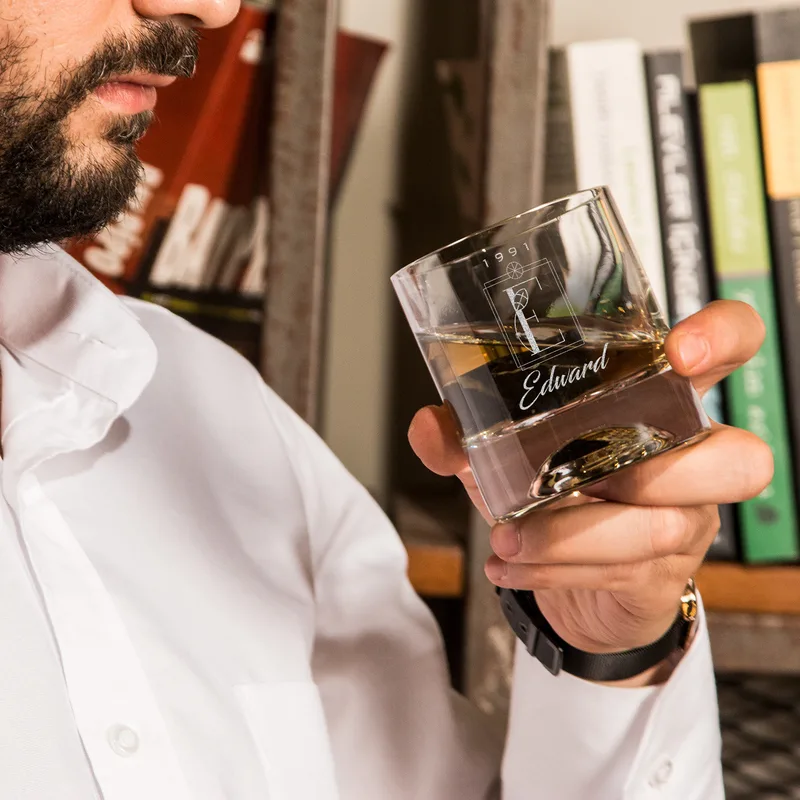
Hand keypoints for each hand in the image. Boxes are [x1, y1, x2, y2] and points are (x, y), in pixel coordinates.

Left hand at [409, 301, 771, 676]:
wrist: (572, 577)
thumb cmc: (553, 491)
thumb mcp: (507, 453)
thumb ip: (466, 435)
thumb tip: (429, 427)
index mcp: (659, 402)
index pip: (733, 349)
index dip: (724, 340)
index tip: (682, 352)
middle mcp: (687, 460)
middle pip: (739, 459)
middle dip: (663, 471)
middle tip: (589, 479)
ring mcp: (684, 521)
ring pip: (662, 527)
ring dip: (574, 534)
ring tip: (507, 536)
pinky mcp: (661, 575)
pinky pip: (622, 572)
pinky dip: (553, 570)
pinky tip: (507, 565)